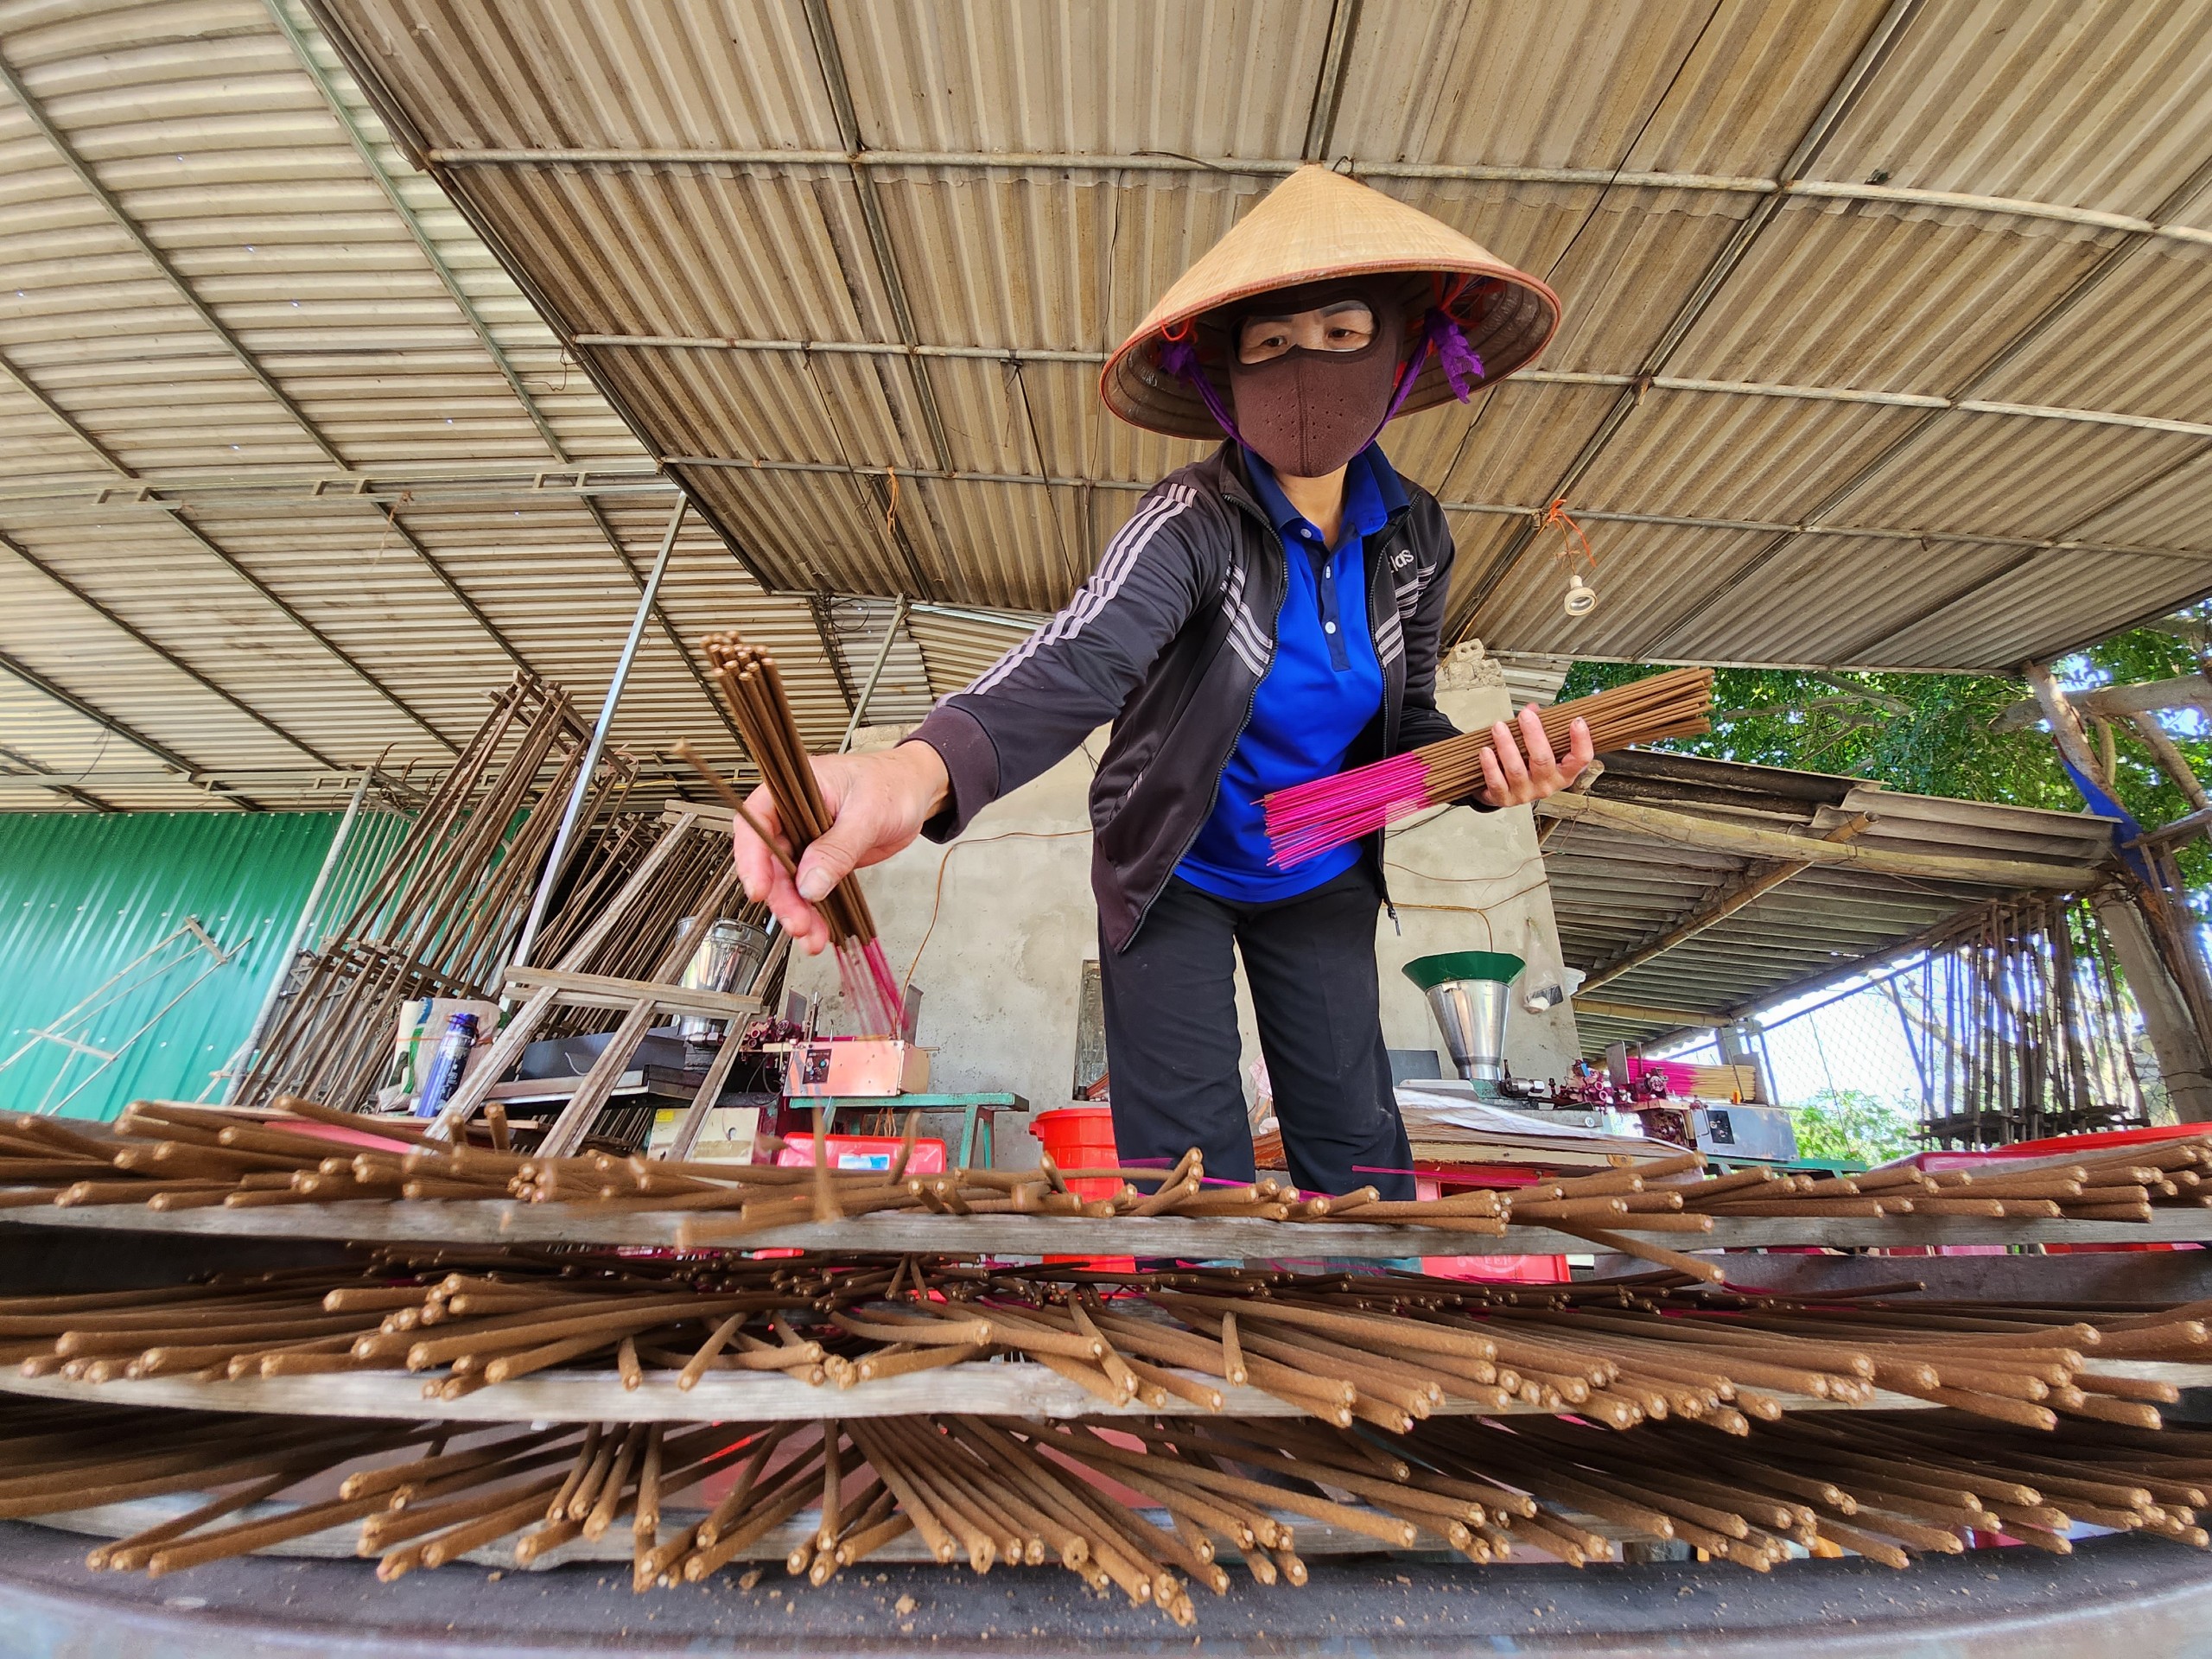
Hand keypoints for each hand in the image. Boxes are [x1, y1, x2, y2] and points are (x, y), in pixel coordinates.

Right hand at [732, 743, 949, 954]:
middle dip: (781, 896)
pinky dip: (814, 911)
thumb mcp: (867, 813)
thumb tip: (810, 883)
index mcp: (792, 791)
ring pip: (788, 882)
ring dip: (797, 911)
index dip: (752, 858)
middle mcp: (792, 816)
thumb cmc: (891, 784)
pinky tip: (820, 929)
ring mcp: (805, 840)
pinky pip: (809, 889)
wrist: (914, 792)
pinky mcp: (821, 860)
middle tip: (798, 922)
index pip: (756, 823)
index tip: (760, 889)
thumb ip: (837, 849)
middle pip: (769, 861)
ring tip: (812, 935)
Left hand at [1473, 708, 1593, 808]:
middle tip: (1525, 715)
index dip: (1581, 741)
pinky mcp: (1505, 798)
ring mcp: (1526, 793)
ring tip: (1499, 728)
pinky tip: (1486, 751)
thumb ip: (1539, 727)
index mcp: (1564, 773)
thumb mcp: (1541, 748)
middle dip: (1533, 734)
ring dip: (1506, 745)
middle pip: (1543, 760)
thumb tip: (1532, 708)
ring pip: (1516, 770)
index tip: (1577, 721)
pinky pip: (1496, 782)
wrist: (1506, 792)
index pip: (1580, 759)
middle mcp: (1547, 785)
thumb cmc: (1528, 766)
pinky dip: (1490, 766)